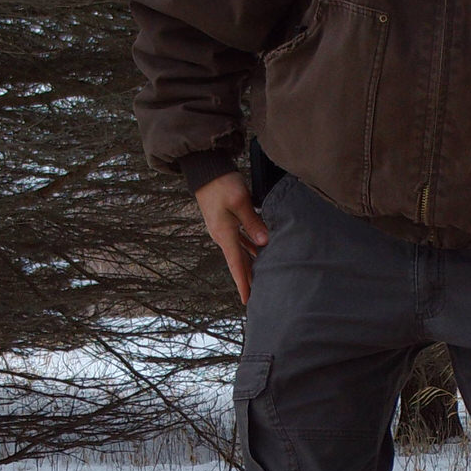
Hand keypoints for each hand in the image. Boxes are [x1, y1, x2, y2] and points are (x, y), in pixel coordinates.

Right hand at [194, 171, 268, 304]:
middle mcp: (222, 236)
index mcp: (224, 235)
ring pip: (240, 252)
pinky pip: (240, 241)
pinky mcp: (226, 222)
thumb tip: (264, 242)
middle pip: (238, 263)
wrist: (206, 169)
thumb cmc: (222, 183)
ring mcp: (223, 229)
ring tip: (263, 277)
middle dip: (248, 279)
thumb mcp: (240, 201)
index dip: (243, 284)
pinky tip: (260, 252)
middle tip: (259, 296)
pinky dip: (250, 249)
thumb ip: (253, 222)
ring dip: (251, 264)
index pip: (236, 265)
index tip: (247, 301)